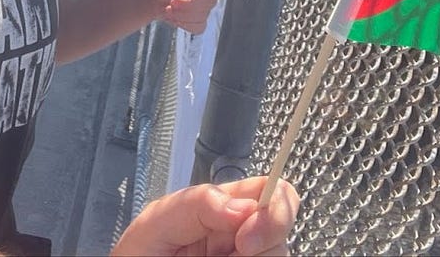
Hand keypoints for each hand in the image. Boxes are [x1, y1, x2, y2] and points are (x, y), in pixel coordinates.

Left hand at [112, 176, 298, 256]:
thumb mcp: (157, 222)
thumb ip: (197, 204)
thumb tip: (243, 207)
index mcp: (223, 209)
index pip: (270, 189)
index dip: (274, 205)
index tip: (246, 235)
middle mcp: (242, 235)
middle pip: (283, 226)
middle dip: (269, 237)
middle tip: (239, 253)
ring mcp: (248, 256)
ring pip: (279, 254)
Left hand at [144, 0, 225, 34]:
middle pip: (211, 1)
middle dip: (190, 4)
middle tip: (173, 1)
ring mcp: (205, 7)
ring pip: (203, 15)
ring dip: (183, 14)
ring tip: (168, 8)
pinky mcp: (198, 21)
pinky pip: (198, 27)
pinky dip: (183, 23)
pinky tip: (172, 16)